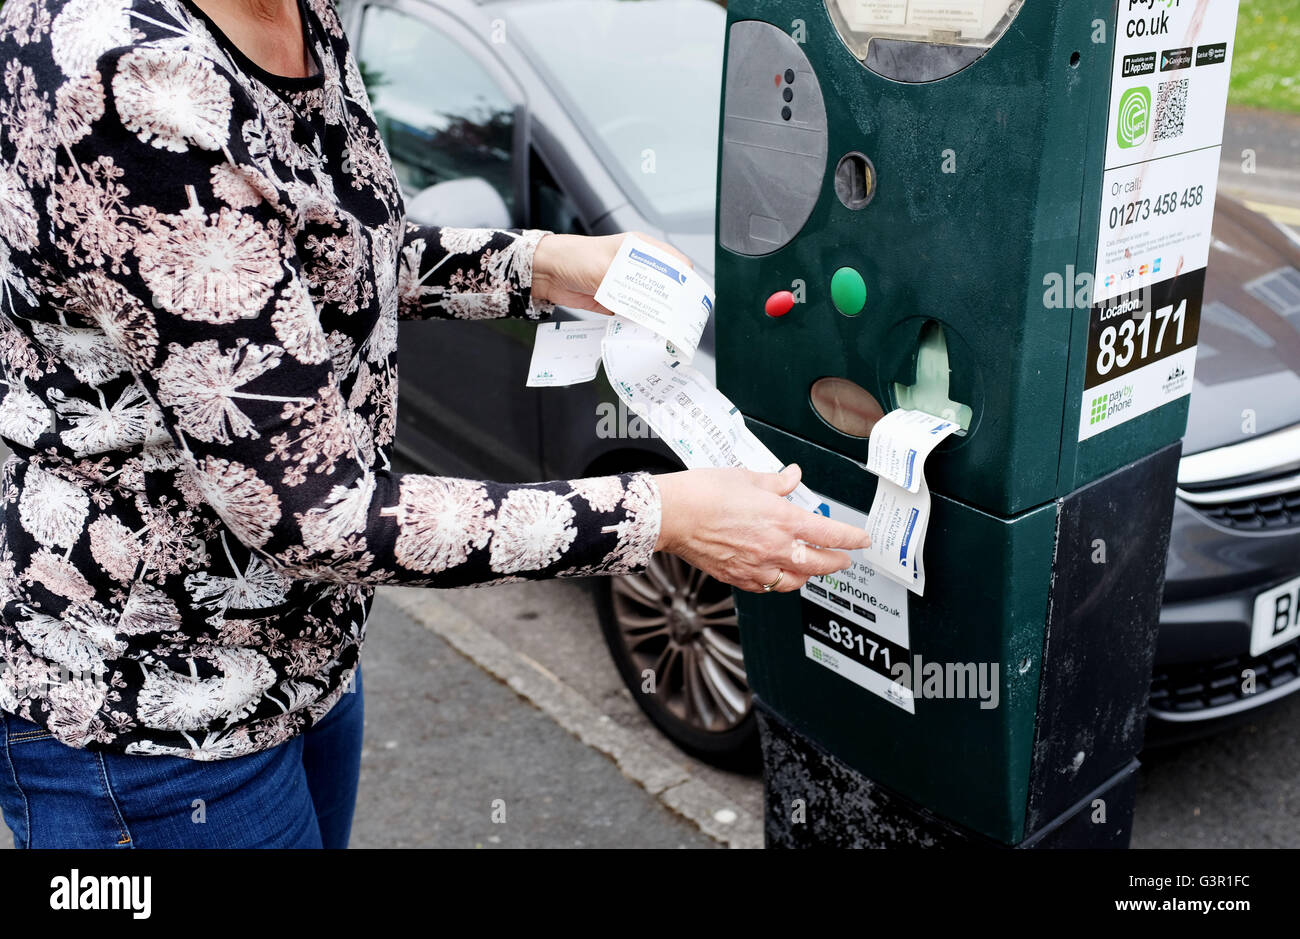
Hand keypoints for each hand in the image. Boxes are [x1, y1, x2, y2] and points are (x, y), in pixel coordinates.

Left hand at [531, 232, 691, 313]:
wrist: (547, 272)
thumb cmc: (574, 258)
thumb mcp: (605, 270)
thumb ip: (627, 287)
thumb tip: (646, 307)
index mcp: (640, 249)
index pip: (675, 263)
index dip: (685, 280)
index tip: (689, 298)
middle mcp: (637, 267)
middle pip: (666, 286)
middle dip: (673, 302)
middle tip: (679, 319)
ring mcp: (627, 285)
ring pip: (652, 303)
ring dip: (657, 316)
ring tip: (665, 329)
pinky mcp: (617, 301)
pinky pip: (634, 315)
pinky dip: (639, 323)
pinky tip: (643, 331)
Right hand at [653, 465, 871, 593]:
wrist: (672, 515)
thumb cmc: (704, 493)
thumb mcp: (747, 478)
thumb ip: (776, 483)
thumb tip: (792, 478)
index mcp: (781, 520)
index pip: (830, 534)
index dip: (852, 538)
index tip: (862, 540)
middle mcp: (773, 548)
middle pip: (819, 564)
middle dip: (837, 563)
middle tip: (844, 560)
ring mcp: (755, 566)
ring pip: (795, 581)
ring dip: (809, 575)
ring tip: (812, 569)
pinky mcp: (736, 577)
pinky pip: (767, 587)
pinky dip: (778, 582)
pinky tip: (777, 575)